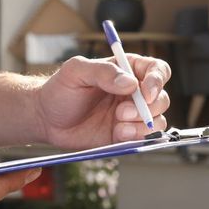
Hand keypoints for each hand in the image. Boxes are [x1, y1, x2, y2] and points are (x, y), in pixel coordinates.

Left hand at [36, 55, 171, 150]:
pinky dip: (136, 138)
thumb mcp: (76, 72)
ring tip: (118, 125)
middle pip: (161, 98)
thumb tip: (129, 83)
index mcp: (126, 70)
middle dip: (148, 108)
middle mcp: (133, 92)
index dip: (157, 80)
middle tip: (122, 111)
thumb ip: (103, 72)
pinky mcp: (125, 134)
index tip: (146, 93)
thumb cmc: (59, 90)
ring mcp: (131, 115)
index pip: (156, 70)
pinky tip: (118, 134)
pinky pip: (144, 138)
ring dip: (143, 125)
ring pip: (157, 120)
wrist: (46, 119)